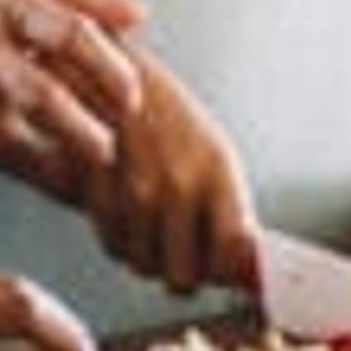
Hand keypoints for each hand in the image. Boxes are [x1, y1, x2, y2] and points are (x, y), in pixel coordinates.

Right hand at [0, 0, 144, 193]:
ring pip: (8, 137)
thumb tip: (140, 13)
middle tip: (113, 153)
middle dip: (81, 131)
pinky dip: (14, 167)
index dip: (106, 68)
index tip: (134, 96)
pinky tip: (42, 176)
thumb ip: (78, 0)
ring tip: (86, 179)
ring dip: (51, 163)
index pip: (69, 33)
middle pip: (40, 93)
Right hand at [80, 65, 260, 297]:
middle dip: (182, 271)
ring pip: (142, 266)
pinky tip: (124, 206)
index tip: (236, 278)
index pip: (236, 253)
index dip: (234, 275)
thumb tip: (255, 275)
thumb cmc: (166, 115)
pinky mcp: (96, 191)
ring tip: (149, 214)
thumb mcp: (212, 155)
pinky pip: (111, 246)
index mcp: (218, 171)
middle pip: (183, 279)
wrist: (106, 70)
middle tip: (182, 245)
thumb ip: (233, 217)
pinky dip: (117, 236)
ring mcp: (133, 190)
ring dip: (146, 253)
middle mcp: (177, 184)